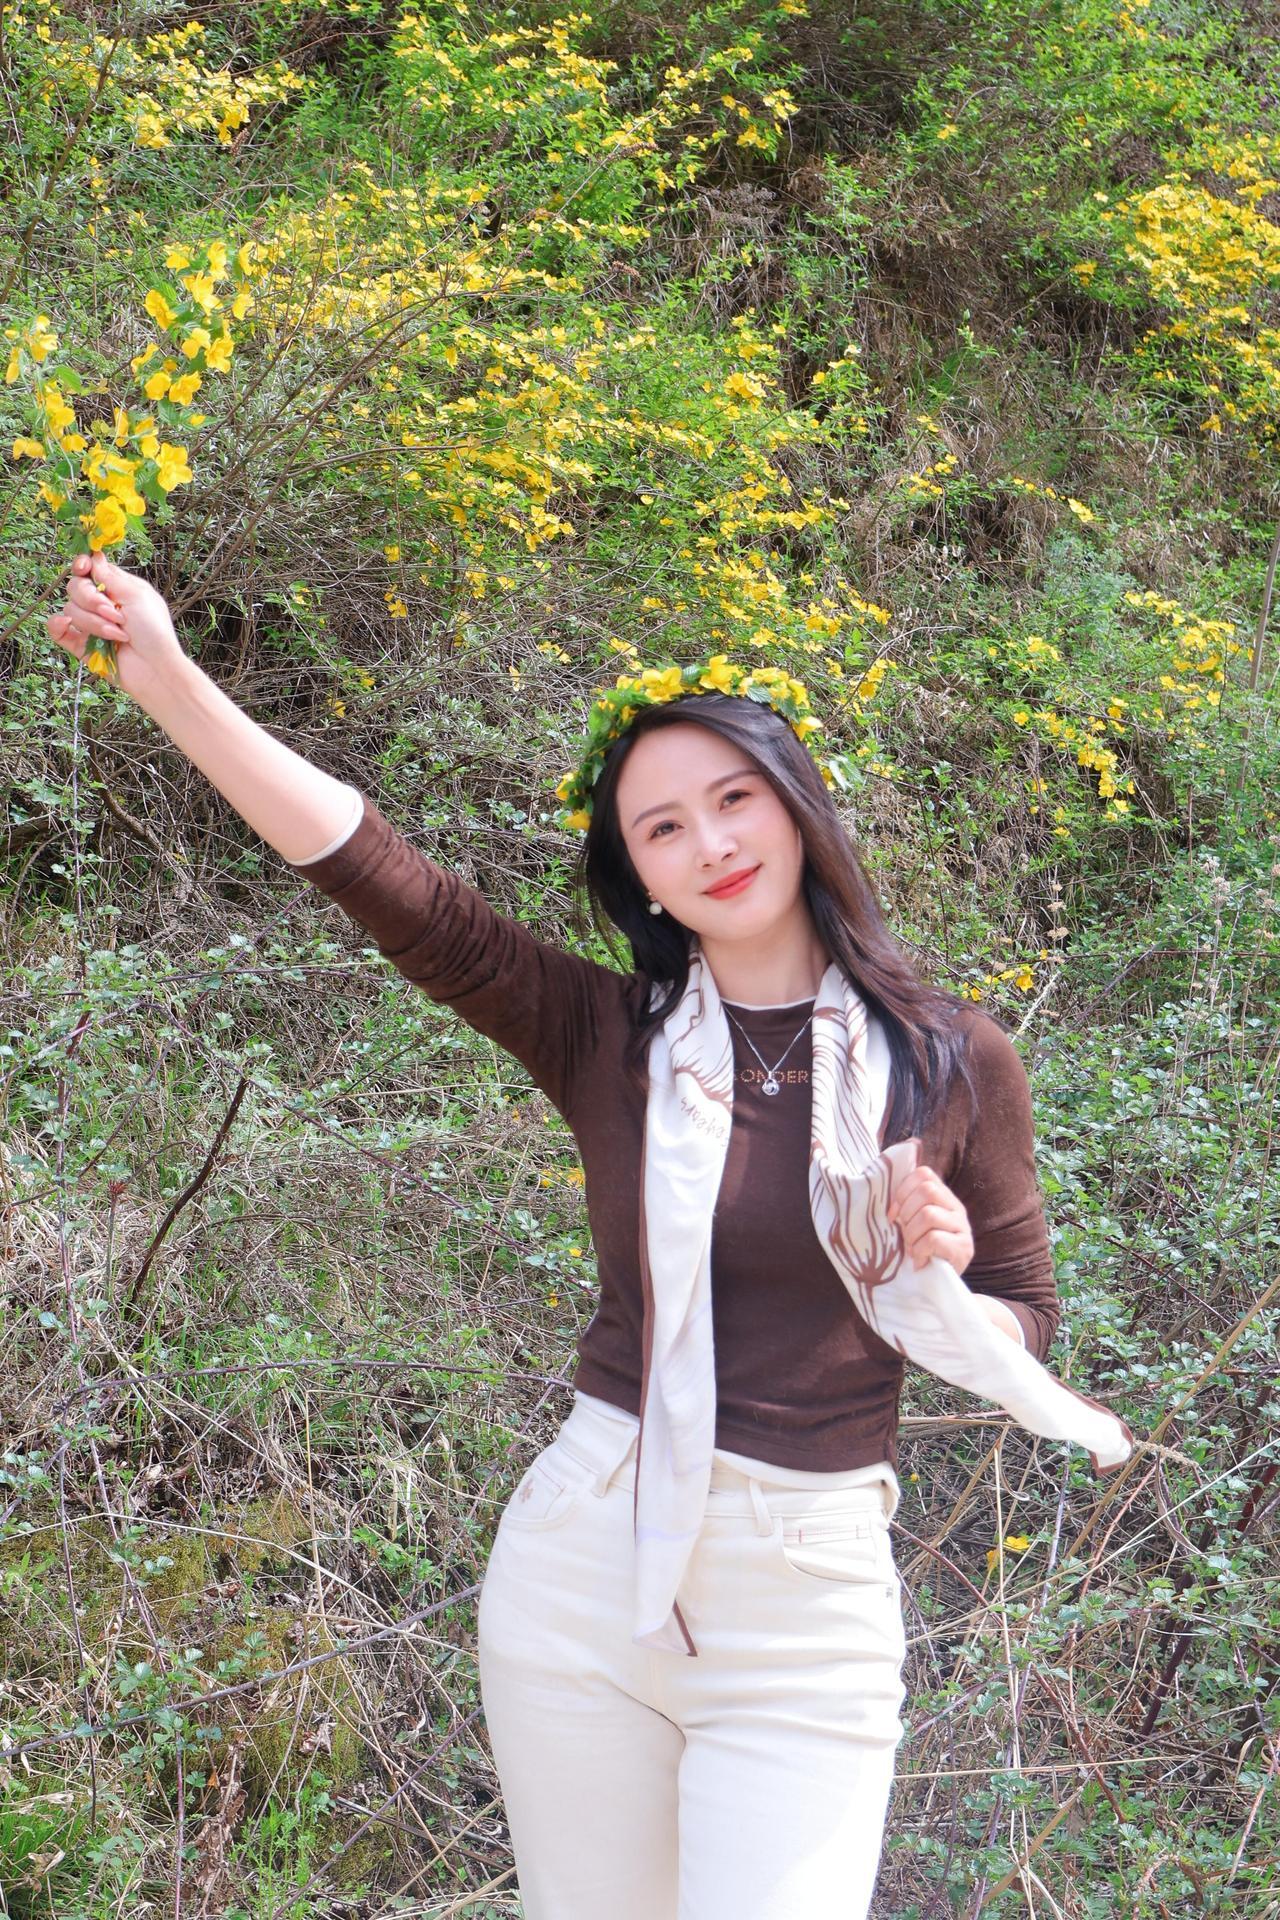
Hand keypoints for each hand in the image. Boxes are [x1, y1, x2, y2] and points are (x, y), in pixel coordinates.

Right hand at [47, 551, 187, 707]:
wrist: (155, 668)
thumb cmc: (154, 631)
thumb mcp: (137, 596)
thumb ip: (111, 577)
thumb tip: (95, 556)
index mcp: (116, 588)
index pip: (89, 569)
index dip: (82, 565)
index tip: (84, 568)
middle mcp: (100, 604)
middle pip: (75, 587)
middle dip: (92, 599)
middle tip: (117, 615)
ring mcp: (90, 624)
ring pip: (71, 609)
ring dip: (95, 622)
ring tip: (118, 634)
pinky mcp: (81, 644)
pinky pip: (57, 629)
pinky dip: (58, 625)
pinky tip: (67, 624)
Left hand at [888, 1157, 973, 1273]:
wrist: (939, 1284)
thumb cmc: (920, 1251)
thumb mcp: (911, 1224)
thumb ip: (905, 1206)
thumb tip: (883, 1197)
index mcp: (943, 1197)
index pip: (923, 1174)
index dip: (903, 1191)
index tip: (893, 1214)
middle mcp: (956, 1208)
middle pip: (927, 1191)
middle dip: (907, 1213)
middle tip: (904, 1234)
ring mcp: (962, 1227)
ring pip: (929, 1214)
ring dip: (912, 1235)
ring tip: (912, 1249)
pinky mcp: (963, 1248)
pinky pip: (934, 1239)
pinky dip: (920, 1251)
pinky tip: (920, 1260)